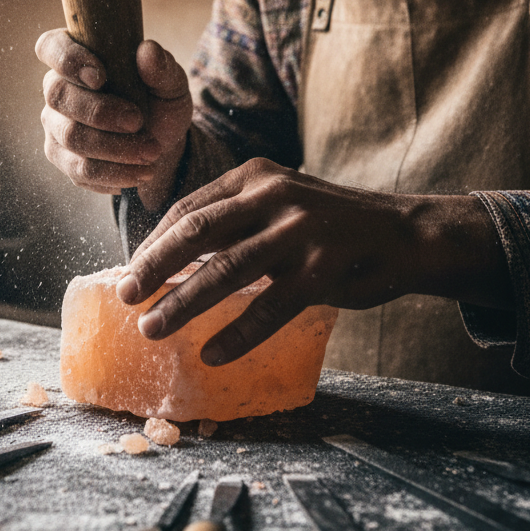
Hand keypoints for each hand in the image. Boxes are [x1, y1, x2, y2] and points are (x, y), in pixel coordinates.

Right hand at [35, 30, 192, 209]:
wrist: (158, 145)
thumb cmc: (158, 103)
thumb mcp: (170, 85)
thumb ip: (162, 69)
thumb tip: (148, 51)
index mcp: (77, 56)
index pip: (51, 47)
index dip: (68, 60)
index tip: (100, 77)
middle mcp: (57, 89)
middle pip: (59, 97)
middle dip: (100, 112)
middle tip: (138, 122)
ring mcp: (55, 125)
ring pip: (71, 137)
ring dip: (114, 149)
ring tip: (150, 153)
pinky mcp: (62, 158)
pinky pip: (78, 170)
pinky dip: (113, 173)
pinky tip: (137, 173)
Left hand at [114, 158, 511, 365]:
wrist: (404, 233)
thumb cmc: (328, 224)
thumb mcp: (278, 200)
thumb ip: (233, 217)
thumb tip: (169, 258)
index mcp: (254, 176)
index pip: (189, 208)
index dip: (153, 242)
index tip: (130, 271)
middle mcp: (273, 196)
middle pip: (196, 232)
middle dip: (153, 267)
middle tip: (125, 296)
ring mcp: (300, 232)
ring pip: (226, 271)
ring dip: (182, 303)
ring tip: (152, 329)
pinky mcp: (324, 270)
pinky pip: (269, 308)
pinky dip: (237, 334)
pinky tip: (211, 354)